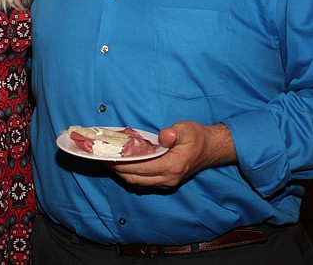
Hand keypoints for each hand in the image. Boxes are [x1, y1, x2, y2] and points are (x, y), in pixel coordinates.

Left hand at [107, 121, 235, 187]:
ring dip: (122, 174)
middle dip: (117, 170)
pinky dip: (131, 175)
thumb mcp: (186, 129)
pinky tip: (122, 165)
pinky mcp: (165, 182)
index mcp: (172, 166)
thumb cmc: (197, 137)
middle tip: (102, 158)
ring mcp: (167, 182)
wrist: (211, 149)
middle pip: (135, 178)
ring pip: (138, 182)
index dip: (122, 163)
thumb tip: (164, 137)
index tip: (107, 156)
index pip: (141, 167)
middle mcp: (168, 178)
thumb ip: (174, 133)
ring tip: (108, 162)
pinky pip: (143, 182)